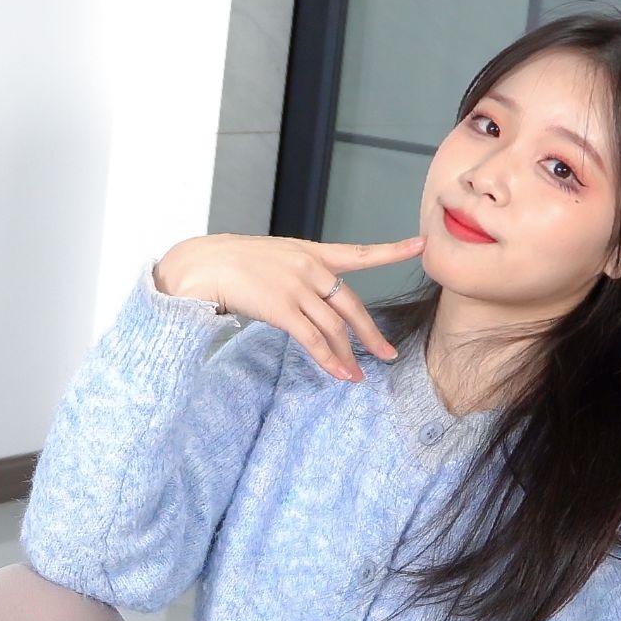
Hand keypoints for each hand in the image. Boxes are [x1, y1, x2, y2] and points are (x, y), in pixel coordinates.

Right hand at [153, 232, 426, 382]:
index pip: (358, 252)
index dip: (391, 250)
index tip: (420, 244)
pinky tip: (340, 373)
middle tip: (388, 354)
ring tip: (359, 375)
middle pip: (351, 304)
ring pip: (335, 326)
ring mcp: (296, 286)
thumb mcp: (270, 259)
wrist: (199, 264)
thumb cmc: (228, 264)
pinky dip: (329, 359)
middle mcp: (309, 267)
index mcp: (309, 251)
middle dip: (370, 333)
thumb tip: (309, 299)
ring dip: (349, 354)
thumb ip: (295, 274)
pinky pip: (313, 338)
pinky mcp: (282, 308)